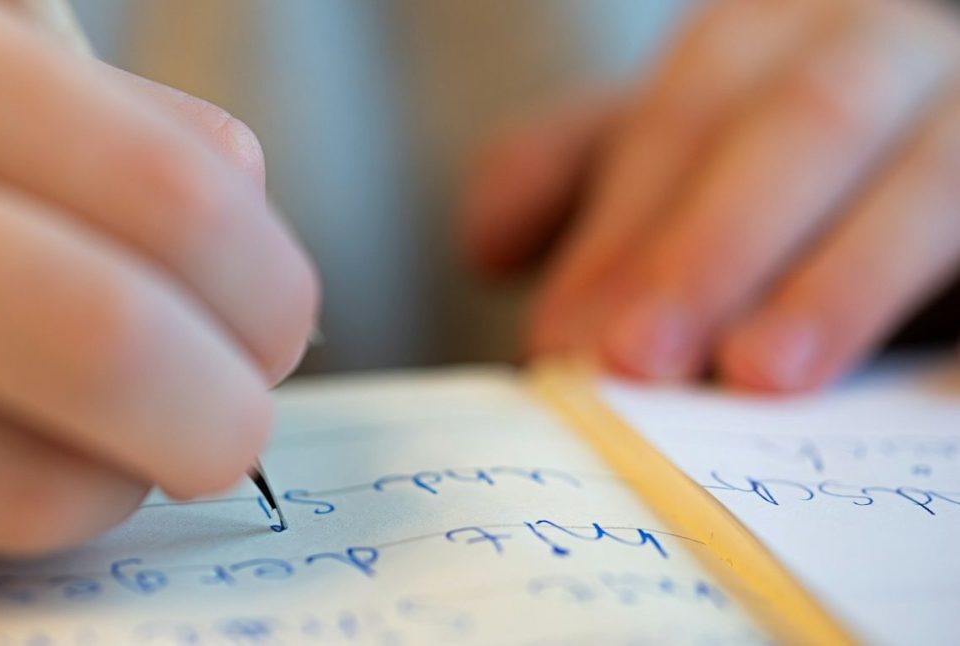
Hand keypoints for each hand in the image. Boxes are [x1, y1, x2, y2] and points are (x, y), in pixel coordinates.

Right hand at [0, 0, 316, 584]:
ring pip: (26, 494)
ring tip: (107, 429)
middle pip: (99, 350)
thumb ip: (137, 137)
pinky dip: (7, 513)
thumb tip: (256, 251)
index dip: (266, 285)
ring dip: (118, 477)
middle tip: (237, 419)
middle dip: (221, 413)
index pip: (166, 196)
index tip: (280, 324)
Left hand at [463, 0, 959, 391]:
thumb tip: (487, 245)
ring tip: (760, 377)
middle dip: (709, 246)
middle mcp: (879, 51)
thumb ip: (579, 180)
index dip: (625, 229)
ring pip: (927, 179)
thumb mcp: (672, 158)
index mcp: (771, 37)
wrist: (926, 143)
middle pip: (800, 126)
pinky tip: (930, 396)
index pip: (687, 118)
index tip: (564, 341)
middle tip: (635, 362)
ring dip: (839, 283)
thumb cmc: (773, 170)